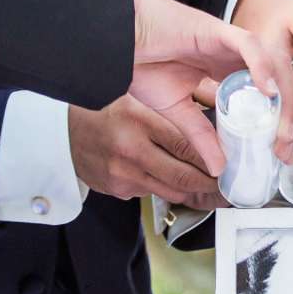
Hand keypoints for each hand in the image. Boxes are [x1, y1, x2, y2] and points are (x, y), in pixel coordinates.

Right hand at [68, 95, 229, 208]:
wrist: (65, 132)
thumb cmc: (103, 110)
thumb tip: (210, 126)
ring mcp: (122, 174)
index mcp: (137, 119)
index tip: (228, 164)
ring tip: (209, 186)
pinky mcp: (117, 190)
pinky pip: (151, 193)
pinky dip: (166, 188)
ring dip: (192, 191)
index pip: (185, 145)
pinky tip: (174, 181)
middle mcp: (130, 150)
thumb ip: (168, 113)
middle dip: (209, 184)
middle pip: (183, 176)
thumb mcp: (136, 100)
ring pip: (171, 191)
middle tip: (225, 183)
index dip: (212, 159)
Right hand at [128, 0, 292, 174]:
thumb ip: (200, 135)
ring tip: (282, 131)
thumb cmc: (140, 63)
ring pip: (273, 64)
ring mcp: (230, 42)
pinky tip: (268, 92)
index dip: (282, 123)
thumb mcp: (177, 110)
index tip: (282, 153)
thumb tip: (218, 168)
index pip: (270, 96)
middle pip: (280, 82)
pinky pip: (250, 46)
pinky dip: (262, 68)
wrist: (115, 40)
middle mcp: (236, 57)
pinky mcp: (218, 30)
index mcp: (229, 72)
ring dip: (283, 99)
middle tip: (286, 150)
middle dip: (290, 117)